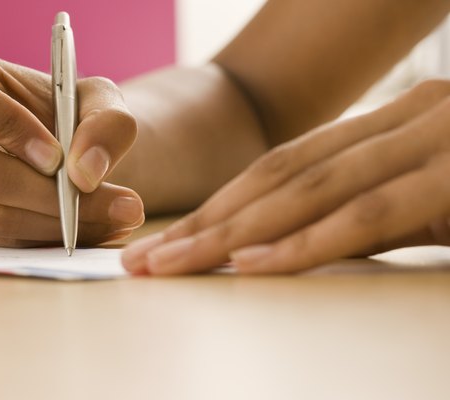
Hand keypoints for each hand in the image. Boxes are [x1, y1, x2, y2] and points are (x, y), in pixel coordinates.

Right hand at [0, 49, 143, 246]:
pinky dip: (45, 241)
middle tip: (120, 205)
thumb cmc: (68, 113)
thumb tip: (86, 173)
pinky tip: (86, 230)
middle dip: (56, 198)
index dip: (6, 125)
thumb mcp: (100, 101)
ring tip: (115, 219)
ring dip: (61, 226)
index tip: (58, 157)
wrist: (57, 149)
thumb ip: (106, 123)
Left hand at [122, 79, 449, 273]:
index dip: (222, 203)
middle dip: (208, 223)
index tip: (171, 240)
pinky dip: (308, 241)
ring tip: (177, 267)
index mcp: (393, 123)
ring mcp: (436, 138)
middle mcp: (407, 119)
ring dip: (235, 234)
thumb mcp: (436, 198)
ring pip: (311, 189)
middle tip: (147, 262)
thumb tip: (295, 244)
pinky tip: (253, 264)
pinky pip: (371, 211)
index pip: (285, 164)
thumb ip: (372, 212)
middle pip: (281, 176)